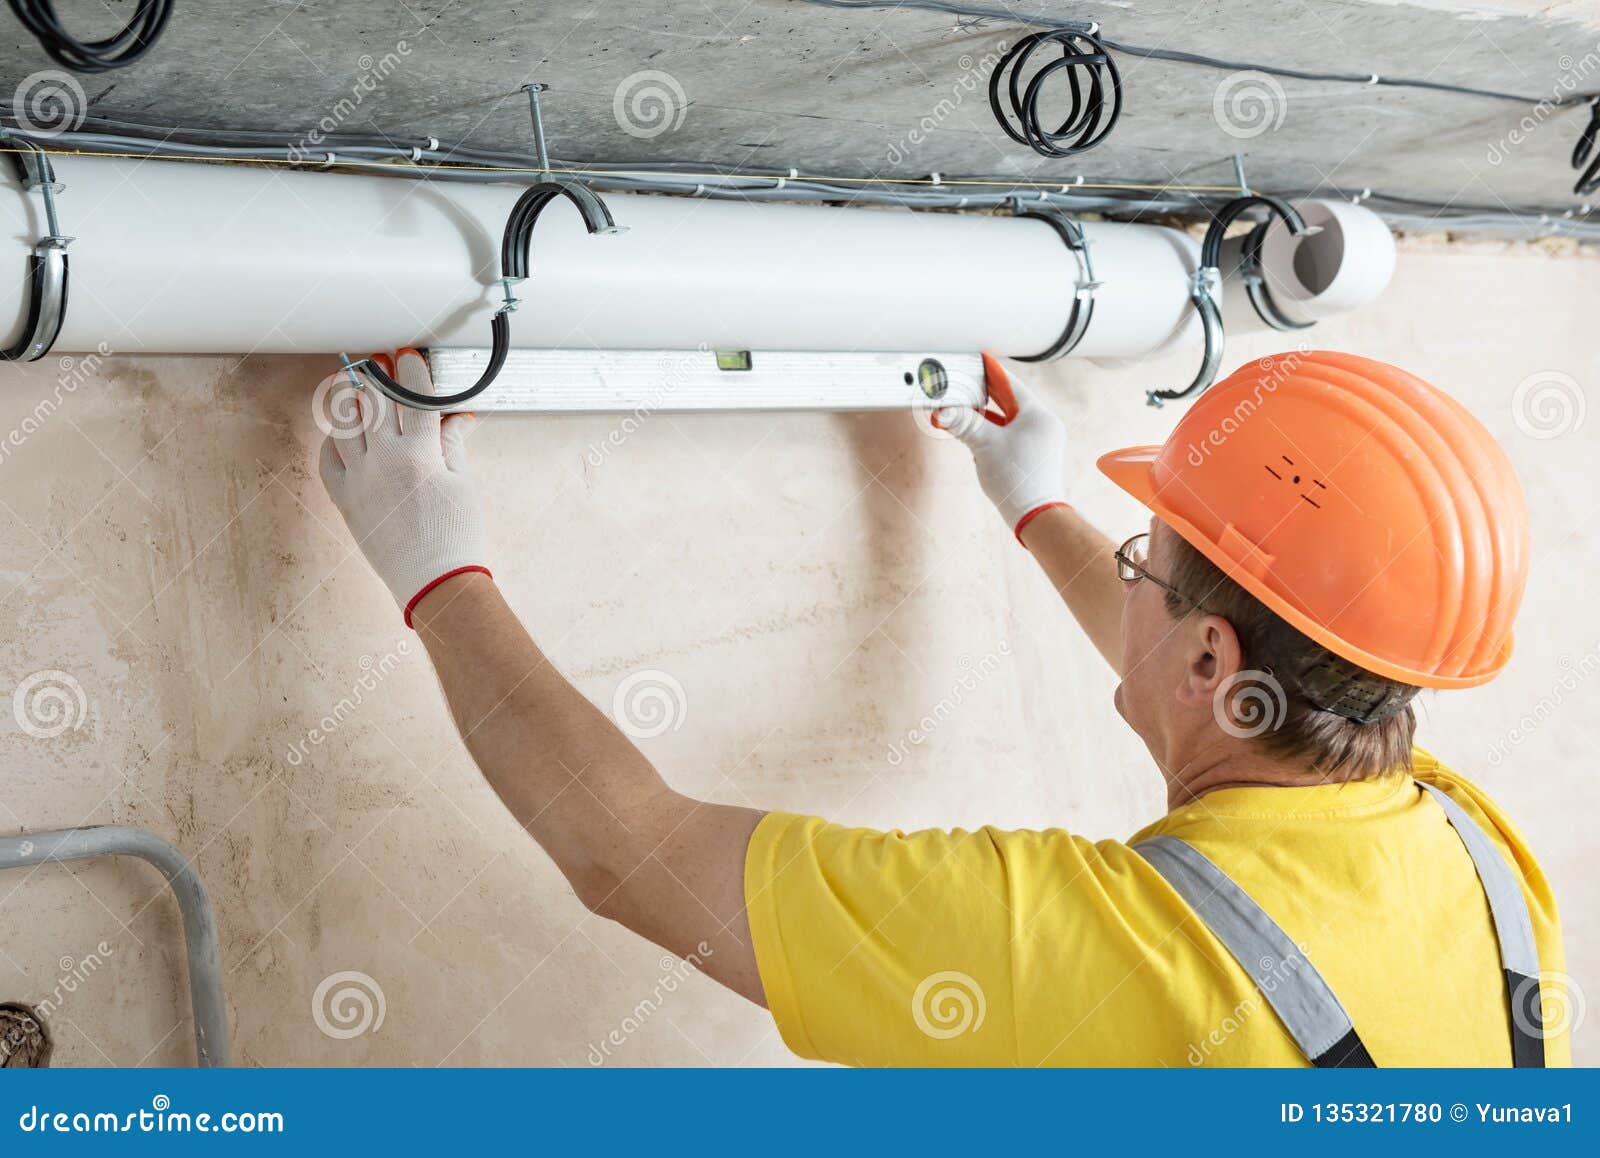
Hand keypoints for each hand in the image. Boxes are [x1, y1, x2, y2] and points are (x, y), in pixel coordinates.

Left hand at [318, 349, 489, 625]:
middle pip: (376, 403)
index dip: (413, 373)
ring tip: (350, 383)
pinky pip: (327, 461)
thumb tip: (456, 418)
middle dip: (378, 377)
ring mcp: (360, 480)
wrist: (434, 582)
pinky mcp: (345, 500)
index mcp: (421, 455)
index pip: (416, 399)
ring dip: (347, 400)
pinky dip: (332, 441)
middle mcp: (384, 462)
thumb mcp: (463, 484)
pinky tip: (341, 432)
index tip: (410, 358)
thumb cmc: (456, 537)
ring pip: (344, 425)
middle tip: (379, 362)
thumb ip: (453, 446)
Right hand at [936, 352, 1069, 540]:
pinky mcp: (1033, 455)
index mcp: (1038, 416)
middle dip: (984, 396)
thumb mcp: (984, 446)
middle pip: (1009, 402)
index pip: (1011, 385)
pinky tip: (974, 433)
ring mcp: (1039, 441)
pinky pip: (1010, 435)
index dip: (991, 374)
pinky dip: (992, 432)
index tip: (979, 361)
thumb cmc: (1017, 480)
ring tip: (963, 408)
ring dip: (985, 416)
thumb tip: (943, 410)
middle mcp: (1043, 425)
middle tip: (965, 383)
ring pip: (1008, 420)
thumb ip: (964, 423)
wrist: (1035, 515)